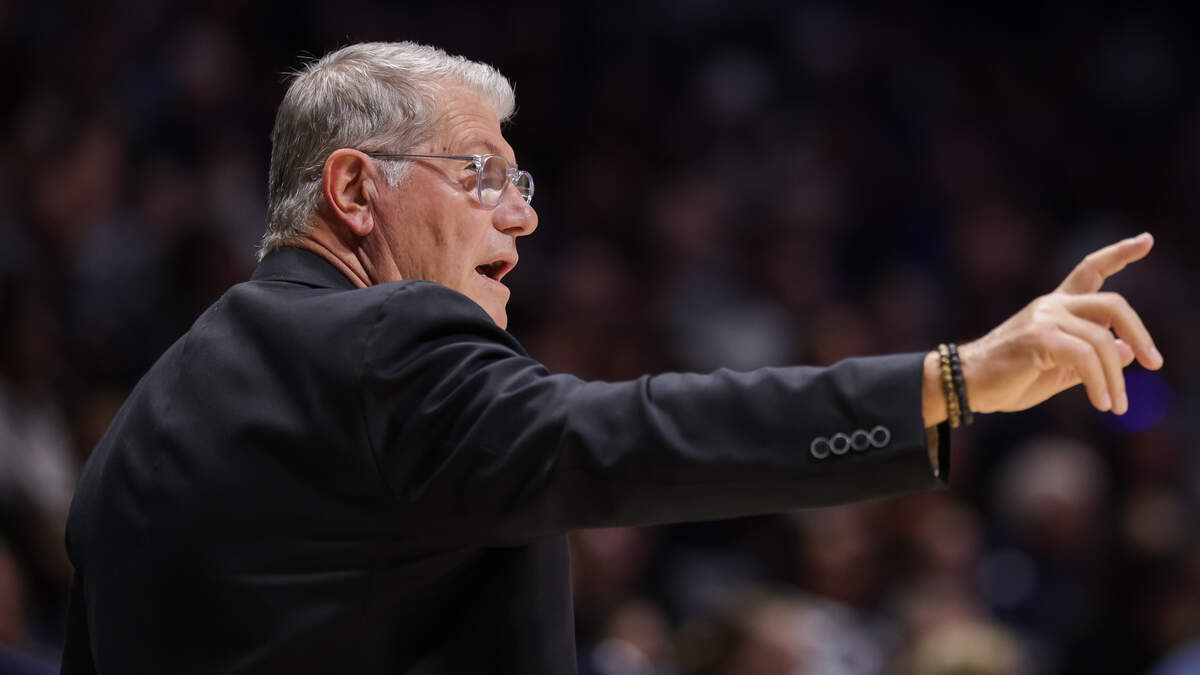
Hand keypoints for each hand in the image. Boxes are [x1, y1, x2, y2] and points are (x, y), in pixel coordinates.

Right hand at [923, 233, 1162, 424]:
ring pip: (1102, 340)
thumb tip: (1127, 352)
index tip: (1147, 240)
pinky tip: (1102, 403)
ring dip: (1115, 378)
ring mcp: (1044, 318)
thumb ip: (1090, 359)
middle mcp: (1051, 305)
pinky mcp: (1038, 337)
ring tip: (1117, 405)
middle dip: (1140, 333)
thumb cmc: (1007, 379)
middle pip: (1113, 304)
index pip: (1090, 270)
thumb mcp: (1057, 370)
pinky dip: (1099, 383)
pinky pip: (1085, 357)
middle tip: (1156, 363)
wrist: (965, 385)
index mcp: (1055, 307)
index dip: (1120, 254)